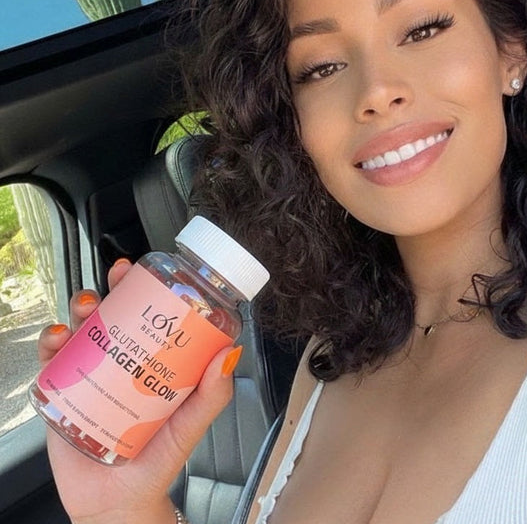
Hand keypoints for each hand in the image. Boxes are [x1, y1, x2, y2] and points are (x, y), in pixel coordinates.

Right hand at [37, 260, 236, 523]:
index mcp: (150, 360)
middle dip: (110, 289)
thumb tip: (230, 354)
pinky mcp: (62, 391)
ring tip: (87, 310)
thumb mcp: (190, 424)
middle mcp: (120, 360)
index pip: (147, 314)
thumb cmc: (158, 460)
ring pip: (80, 328)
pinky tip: (58, 340)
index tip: (146, 270)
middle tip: (114, 282)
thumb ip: (213, 394)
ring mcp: (90, 373)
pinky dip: (51, 343)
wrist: (118, 503)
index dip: (144, 288)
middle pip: (111, 313)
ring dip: (79, 309)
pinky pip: (52, 360)